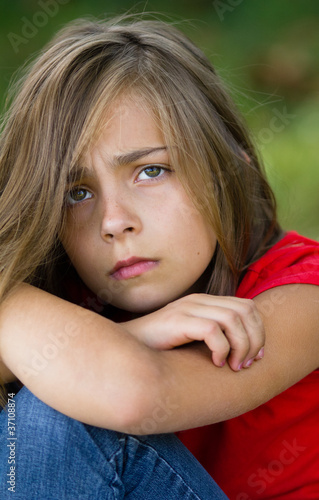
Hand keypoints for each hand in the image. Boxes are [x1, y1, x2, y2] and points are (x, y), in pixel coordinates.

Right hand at [121, 293, 264, 371]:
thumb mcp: (193, 339)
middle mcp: (199, 300)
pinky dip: (221, 349)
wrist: (129, 349)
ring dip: (240, 346)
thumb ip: (214, 336)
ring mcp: (188, 308)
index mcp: (206, 302)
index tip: (255, 357)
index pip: (247, 307)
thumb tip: (245, 352)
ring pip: (233, 319)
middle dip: (254, 339)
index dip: (258, 331)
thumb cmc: (162, 349)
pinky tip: (216, 363)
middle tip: (246, 363)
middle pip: (245, 311)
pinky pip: (212, 330)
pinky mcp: (178, 320)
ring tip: (233, 366)